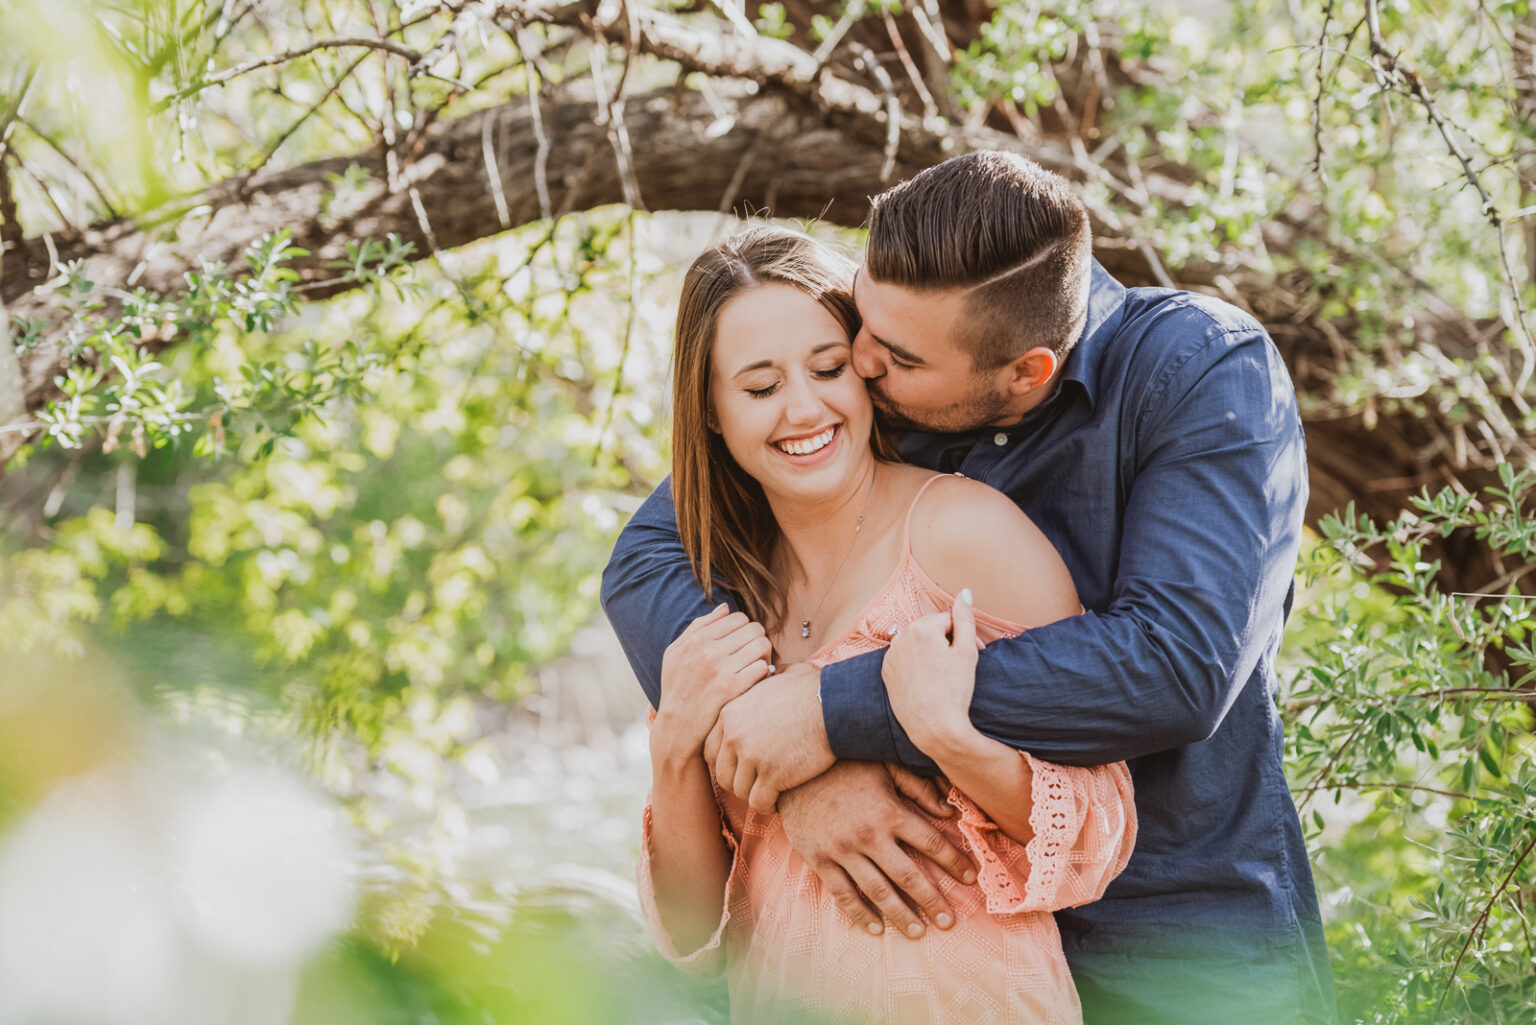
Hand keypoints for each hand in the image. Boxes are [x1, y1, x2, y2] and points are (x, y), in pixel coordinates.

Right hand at [652, 604, 772, 761]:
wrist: (677, 727)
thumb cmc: (676, 688)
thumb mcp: (675, 653)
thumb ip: (699, 626)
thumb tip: (725, 607)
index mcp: (696, 639)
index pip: (738, 618)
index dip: (745, 628)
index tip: (743, 641)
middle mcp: (708, 651)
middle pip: (754, 628)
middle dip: (758, 639)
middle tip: (754, 653)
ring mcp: (721, 669)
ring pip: (762, 645)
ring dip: (765, 654)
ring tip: (758, 664)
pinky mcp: (732, 688)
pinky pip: (762, 667)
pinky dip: (763, 671)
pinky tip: (755, 679)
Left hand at [704, 661, 831, 811]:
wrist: (835, 705)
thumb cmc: (812, 690)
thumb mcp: (776, 680)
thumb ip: (760, 686)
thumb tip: (766, 673)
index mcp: (730, 713)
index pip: (709, 749)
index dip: (723, 763)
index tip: (739, 769)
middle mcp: (734, 735)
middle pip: (722, 773)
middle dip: (736, 783)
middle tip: (754, 786)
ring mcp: (751, 756)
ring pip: (739, 790)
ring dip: (753, 795)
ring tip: (768, 795)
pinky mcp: (771, 775)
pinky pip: (759, 802)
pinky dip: (767, 806)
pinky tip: (777, 803)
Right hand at [777, 761, 977, 937]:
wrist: (791, 768)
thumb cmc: (844, 765)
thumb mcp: (885, 766)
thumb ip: (918, 786)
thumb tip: (948, 810)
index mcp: (889, 811)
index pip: (931, 842)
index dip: (954, 861)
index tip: (970, 877)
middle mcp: (868, 835)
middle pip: (908, 875)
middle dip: (931, 900)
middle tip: (948, 921)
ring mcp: (842, 850)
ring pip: (877, 891)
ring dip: (900, 915)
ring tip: (918, 932)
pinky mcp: (819, 859)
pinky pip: (842, 893)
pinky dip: (859, 913)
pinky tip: (875, 927)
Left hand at [882, 590, 978, 753]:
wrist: (933, 727)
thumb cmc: (954, 690)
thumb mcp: (967, 652)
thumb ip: (965, 618)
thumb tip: (964, 592)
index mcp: (922, 628)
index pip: (948, 620)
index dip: (964, 636)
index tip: (975, 653)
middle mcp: (901, 637)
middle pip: (930, 628)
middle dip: (946, 640)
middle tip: (960, 664)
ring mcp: (891, 654)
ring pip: (916, 642)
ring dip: (930, 650)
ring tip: (943, 673)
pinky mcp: (886, 671)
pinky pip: (903, 657)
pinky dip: (915, 663)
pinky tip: (927, 679)